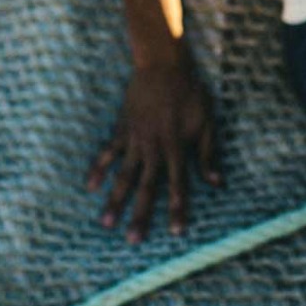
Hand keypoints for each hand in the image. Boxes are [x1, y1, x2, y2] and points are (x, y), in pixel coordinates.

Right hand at [86, 64, 220, 242]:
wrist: (162, 64)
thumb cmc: (189, 92)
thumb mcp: (207, 122)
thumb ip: (208, 154)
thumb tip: (215, 183)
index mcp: (176, 147)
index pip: (177, 185)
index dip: (177, 209)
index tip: (175, 232)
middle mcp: (153, 148)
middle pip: (146, 188)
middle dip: (140, 215)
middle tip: (133, 240)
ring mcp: (134, 140)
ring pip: (123, 175)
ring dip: (115, 200)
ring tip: (107, 223)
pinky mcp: (122, 130)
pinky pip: (107, 152)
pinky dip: (99, 169)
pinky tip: (90, 187)